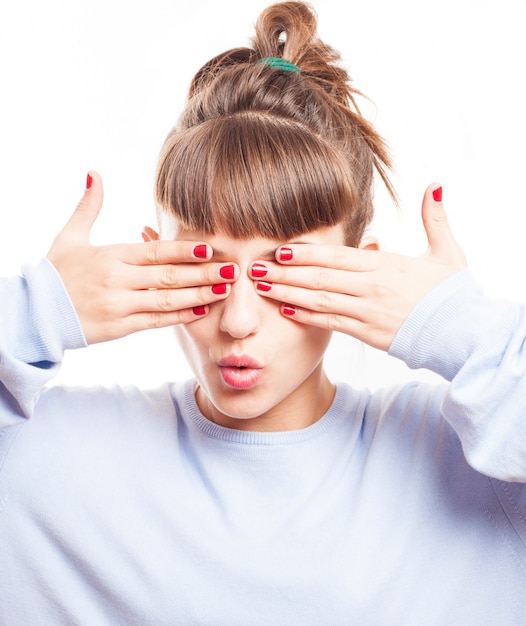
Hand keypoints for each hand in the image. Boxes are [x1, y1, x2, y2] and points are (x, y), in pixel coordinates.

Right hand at [46, 172, 236, 343]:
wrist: (35, 314)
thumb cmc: (56, 274)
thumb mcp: (70, 237)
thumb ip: (88, 206)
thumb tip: (95, 173)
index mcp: (111, 256)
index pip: (155, 251)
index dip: (185, 250)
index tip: (211, 247)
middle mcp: (118, 281)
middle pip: (168, 276)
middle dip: (203, 273)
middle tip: (232, 269)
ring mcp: (120, 306)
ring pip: (166, 300)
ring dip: (198, 295)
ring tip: (224, 290)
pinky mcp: (120, 327)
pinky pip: (156, 321)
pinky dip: (179, 316)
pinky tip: (200, 310)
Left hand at [249, 184, 466, 350]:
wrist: (464, 334)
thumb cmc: (452, 294)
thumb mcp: (448, 252)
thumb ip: (435, 217)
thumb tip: (435, 184)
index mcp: (385, 266)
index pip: (338, 256)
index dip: (307, 252)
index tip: (281, 248)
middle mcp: (372, 288)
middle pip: (321, 278)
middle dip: (284, 272)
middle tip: (254, 267)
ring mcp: (368, 312)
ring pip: (320, 301)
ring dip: (288, 294)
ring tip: (261, 287)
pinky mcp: (369, 334)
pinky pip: (332, 324)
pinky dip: (308, 317)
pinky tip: (287, 311)